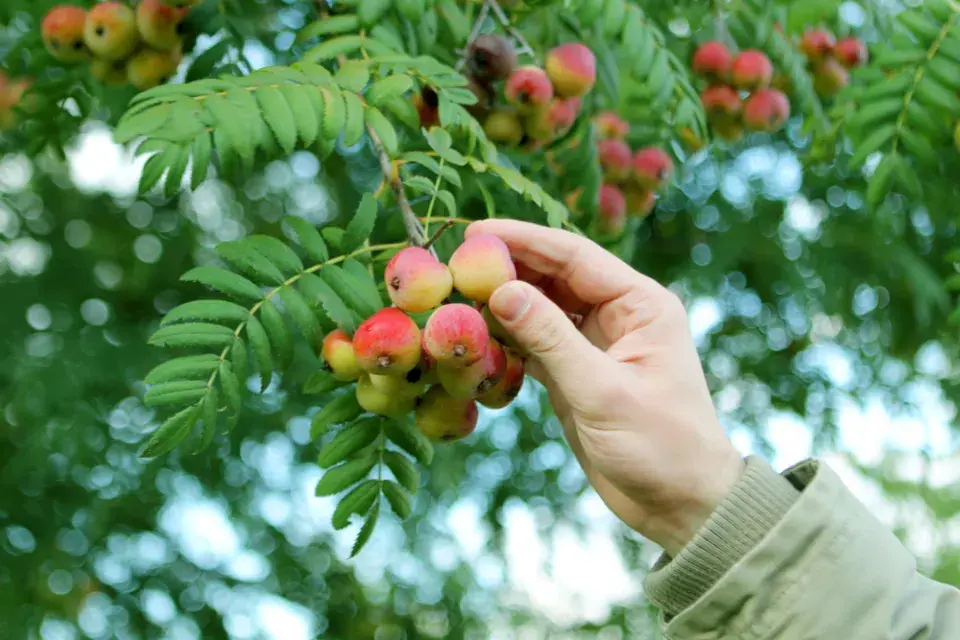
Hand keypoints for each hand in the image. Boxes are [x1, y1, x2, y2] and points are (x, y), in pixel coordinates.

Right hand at [467, 219, 743, 555]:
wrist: (681, 504)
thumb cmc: (660, 445)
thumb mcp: (603, 390)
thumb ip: (551, 339)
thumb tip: (502, 291)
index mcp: (639, 303)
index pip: (573, 255)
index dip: (524, 239)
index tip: (474, 232)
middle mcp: (617, 314)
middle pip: (553, 276)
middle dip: (505, 268)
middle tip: (452, 265)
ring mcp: (594, 344)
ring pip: (540, 309)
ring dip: (501, 304)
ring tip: (453, 296)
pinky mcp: (575, 374)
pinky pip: (534, 344)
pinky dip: (506, 340)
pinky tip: (475, 337)